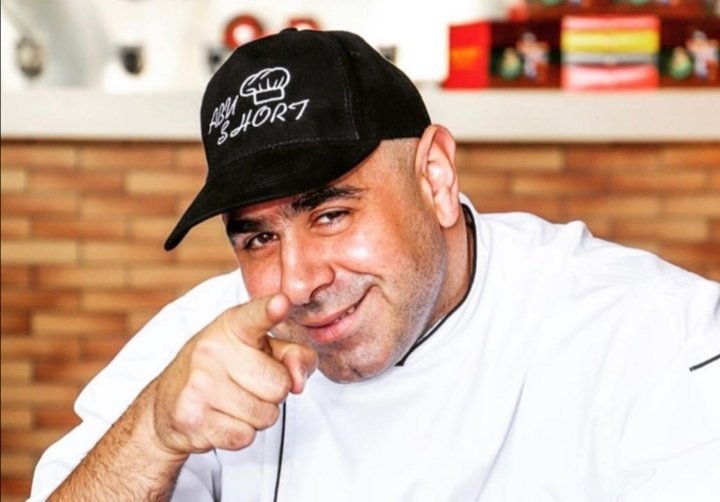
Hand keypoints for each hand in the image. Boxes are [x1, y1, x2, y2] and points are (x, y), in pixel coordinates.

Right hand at [148, 293, 316, 456]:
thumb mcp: (259, 351)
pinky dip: (240, 433)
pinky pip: (245, 436)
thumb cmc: (223, 371)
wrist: (166, 406)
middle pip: (279, 385)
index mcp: (231, 326)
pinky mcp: (193, 418)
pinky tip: (221, 418)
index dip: (270, 310)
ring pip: (265, 415)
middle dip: (273, 393)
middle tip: (248, 385)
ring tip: (233, 401)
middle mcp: (212, 350)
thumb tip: (297, 381)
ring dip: (257, 415)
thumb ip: (293, 356)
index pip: (255, 316)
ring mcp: (200, 384)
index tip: (282, 302)